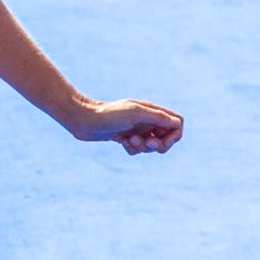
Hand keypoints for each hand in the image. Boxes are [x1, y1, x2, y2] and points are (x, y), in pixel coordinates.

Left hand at [67, 98, 183, 154]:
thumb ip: (157, 117)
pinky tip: (121, 142)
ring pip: (151, 146)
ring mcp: (136, 128)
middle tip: (147, 143)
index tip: (163, 140)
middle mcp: (146, 119)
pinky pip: (137, 149)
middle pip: (166, 138)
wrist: (82, 119)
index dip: (174, 135)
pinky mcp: (125, 137)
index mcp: (152, 110)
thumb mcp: (135, 113)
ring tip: (129, 140)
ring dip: (143, 147)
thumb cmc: (109, 114)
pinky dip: (132, 149)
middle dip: (158, 145)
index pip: (177, 123)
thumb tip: (177, 123)